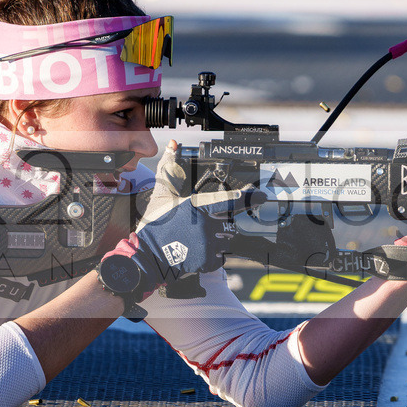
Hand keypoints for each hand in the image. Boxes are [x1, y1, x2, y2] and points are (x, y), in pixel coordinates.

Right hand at [98, 141, 256, 304]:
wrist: (146, 256)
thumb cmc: (154, 225)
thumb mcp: (161, 193)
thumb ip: (169, 167)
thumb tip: (173, 145)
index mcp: (196, 206)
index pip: (228, 201)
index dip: (247, 198)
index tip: (260, 196)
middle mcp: (204, 225)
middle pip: (229, 222)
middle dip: (222, 223)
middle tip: (203, 226)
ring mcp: (206, 244)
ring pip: (226, 239)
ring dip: (218, 239)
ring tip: (199, 238)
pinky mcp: (206, 262)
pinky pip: (221, 257)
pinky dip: (213, 255)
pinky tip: (198, 251)